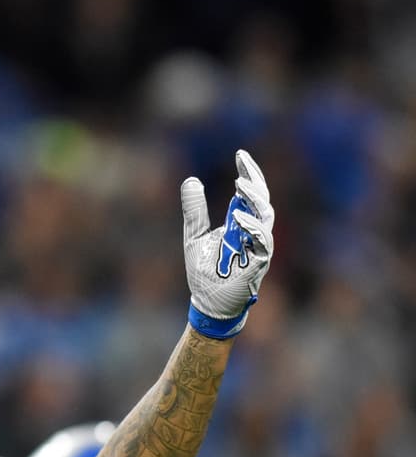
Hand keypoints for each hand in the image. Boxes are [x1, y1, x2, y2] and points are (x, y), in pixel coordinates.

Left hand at [180, 149, 274, 338]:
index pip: (250, 193)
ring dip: (254, 199)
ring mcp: (259, 246)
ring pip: (265, 216)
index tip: (240, 155)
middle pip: (262, 199)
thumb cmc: (205, 271)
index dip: (249, 173)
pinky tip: (238, 217)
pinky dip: (252, 227)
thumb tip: (191, 179)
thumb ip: (195, 210)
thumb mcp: (194, 235)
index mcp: (240, 223)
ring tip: (240, 184)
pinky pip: (262, 241)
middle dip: (255, 179)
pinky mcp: (258, 262)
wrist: (207, 302)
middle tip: (242, 163)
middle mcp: (253, 231)